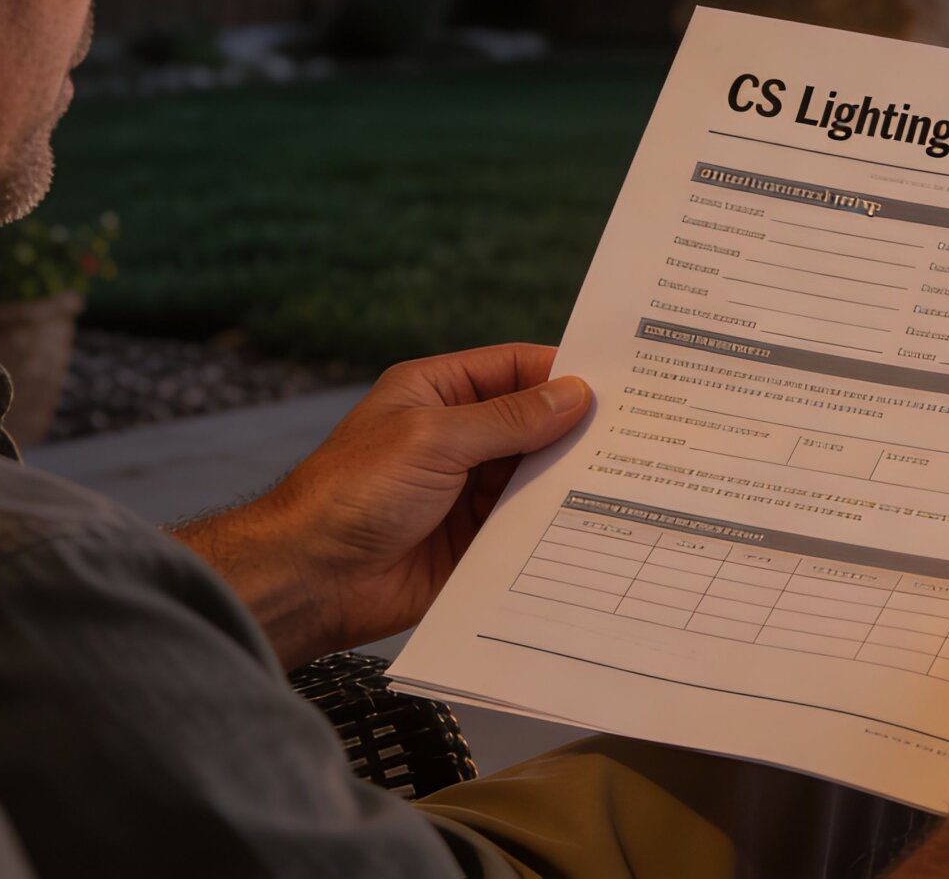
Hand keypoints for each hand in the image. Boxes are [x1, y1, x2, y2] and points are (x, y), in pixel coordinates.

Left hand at [174, 344, 590, 667]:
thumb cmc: (351, 494)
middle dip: (577, 428)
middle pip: (532, 424)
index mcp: (437, 393)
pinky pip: (525, 526)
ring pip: (535, 476)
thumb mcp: (433, 438)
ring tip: (630, 476)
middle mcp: (456, 438)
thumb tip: (573, 395)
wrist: (309, 580)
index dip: (564, 373)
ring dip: (570, 478)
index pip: (515, 369)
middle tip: (639, 432)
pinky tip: (595, 522)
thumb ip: (507, 419)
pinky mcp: (474, 541)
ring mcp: (466, 491)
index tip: (620, 382)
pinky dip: (555, 524)